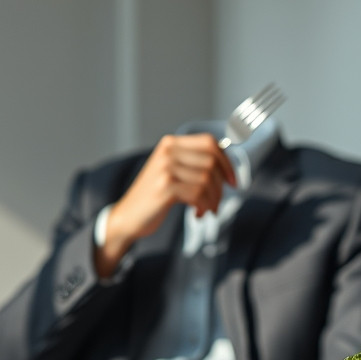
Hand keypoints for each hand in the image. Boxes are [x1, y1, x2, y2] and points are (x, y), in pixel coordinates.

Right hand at [96, 133, 234, 275]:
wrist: (127, 216)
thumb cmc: (153, 197)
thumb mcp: (171, 173)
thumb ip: (193, 164)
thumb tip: (227, 166)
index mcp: (170, 144)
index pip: (209, 142)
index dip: (226, 161)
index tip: (233, 181)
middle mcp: (167, 152)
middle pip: (211, 162)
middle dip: (220, 186)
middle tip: (217, 202)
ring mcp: (165, 168)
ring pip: (207, 180)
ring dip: (213, 199)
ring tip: (207, 210)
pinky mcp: (165, 187)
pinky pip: (199, 194)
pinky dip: (204, 206)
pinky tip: (197, 214)